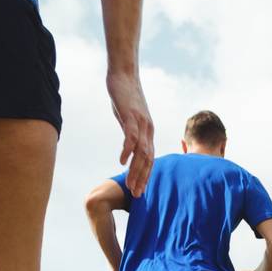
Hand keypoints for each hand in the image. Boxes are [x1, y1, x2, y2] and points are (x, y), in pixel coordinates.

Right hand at [107, 68, 153, 196]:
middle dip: (142, 179)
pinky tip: (121, 161)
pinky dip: (127, 150)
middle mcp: (148, 129)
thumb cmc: (125, 96)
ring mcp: (141, 123)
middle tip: (137, 196)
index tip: (141, 191)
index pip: (150, 159)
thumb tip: (128, 145)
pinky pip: (131, 136)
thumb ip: (130, 132)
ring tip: (130, 184)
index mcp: (148, 132)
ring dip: (135, 170)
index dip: (146, 176)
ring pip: (141, 152)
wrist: (124, 74)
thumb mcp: (129, 118)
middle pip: (148, 159)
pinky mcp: (131, 115)